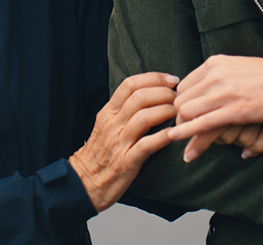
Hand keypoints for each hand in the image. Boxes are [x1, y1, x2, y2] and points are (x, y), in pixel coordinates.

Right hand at [69, 73, 178, 211]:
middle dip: (164, 93)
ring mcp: (118, 143)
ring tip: (179, 113)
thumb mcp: (106, 125)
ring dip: (166, 111)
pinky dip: (162, 137)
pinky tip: (174, 134)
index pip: (129, 84)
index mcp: (108, 113)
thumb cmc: (100, 154)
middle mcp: (112, 124)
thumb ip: (123, 110)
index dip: (153, 78)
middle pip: (140, 97)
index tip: (172, 80)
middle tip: (179, 97)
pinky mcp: (125, 162)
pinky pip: (146, 145)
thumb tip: (150, 94)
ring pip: (144, 117)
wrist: (83, 183)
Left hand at [167, 55, 262, 161]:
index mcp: (215, 63)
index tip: (184, 116)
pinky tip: (181, 145)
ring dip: (182, 129)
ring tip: (182, 141)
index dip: (181, 103)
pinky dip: (189, 135)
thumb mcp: (238, 66)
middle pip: (181, 100)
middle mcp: (216, 74)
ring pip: (187, 112)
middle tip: (181, 131)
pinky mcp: (236, 110)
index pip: (184, 86)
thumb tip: (203, 88)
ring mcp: (225, 91)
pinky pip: (203, 124)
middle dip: (179, 118)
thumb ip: (218, 75)